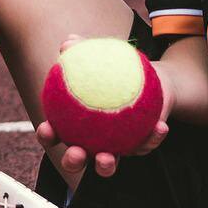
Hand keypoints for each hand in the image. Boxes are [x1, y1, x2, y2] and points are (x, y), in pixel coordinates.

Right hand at [33, 34, 173, 178]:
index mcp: (74, 124)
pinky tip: (160, 127)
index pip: (54, 133)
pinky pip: (145, 145)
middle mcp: (91, 141)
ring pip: (107, 164)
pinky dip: (152, 138)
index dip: (47, 135)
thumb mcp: (100, 56)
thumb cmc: (115, 68)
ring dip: (105, 165)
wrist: (151, 79)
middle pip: (77, 158)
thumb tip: (68, 42)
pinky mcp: (140, 146)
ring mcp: (115, 147)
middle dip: (73, 160)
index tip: (47, 127)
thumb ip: (82, 50)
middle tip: (76, 152)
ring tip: (108, 157)